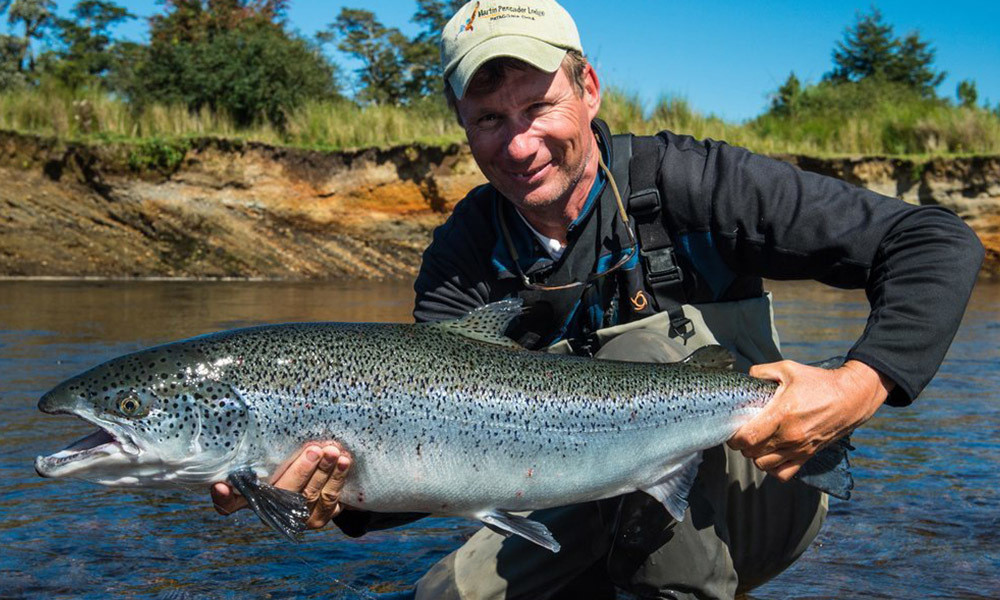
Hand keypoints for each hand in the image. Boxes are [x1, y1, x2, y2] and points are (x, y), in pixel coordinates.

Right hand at [210, 442, 351, 528]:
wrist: (317, 482)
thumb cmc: (285, 466)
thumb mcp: (270, 460)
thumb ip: (261, 453)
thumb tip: (252, 429)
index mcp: (250, 497)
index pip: (229, 502)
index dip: (223, 497)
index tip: (219, 486)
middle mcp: (270, 512)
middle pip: (283, 495)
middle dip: (300, 471)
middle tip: (314, 450)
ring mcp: (296, 518)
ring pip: (311, 496)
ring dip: (324, 473)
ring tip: (333, 452)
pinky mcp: (319, 518)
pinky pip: (331, 499)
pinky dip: (338, 479)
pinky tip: (344, 461)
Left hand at [728, 359, 893, 481]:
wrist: (852, 397)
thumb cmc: (820, 382)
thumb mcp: (788, 368)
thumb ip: (762, 371)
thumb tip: (747, 377)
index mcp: (782, 414)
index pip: (748, 438)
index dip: (735, 437)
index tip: (733, 430)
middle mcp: (790, 436)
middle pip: (752, 453)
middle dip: (742, 445)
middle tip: (744, 433)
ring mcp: (799, 448)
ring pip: (764, 465)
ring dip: (756, 456)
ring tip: (757, 443)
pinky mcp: (808, 455)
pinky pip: (783, 474)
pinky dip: (773, 468)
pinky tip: (772, 455)